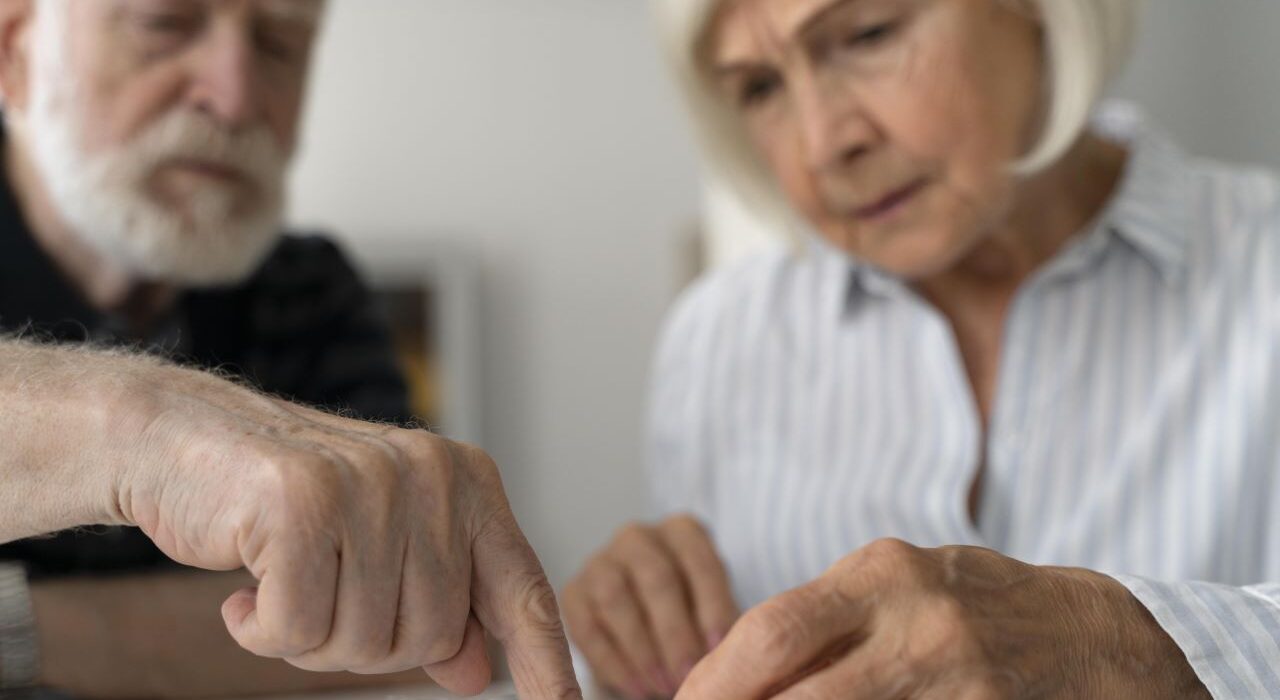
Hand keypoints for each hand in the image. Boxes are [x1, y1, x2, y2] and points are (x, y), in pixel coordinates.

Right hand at [98, 362, 579, 698]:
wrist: (186, 440)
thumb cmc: (289, 503)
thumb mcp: (379, 547)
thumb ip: (436, 600)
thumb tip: (478, 671)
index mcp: (466, 484)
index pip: (522, 590)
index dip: (547, 663)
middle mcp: (432, 475)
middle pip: (428, 637)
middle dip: (363, 644)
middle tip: (318, 596)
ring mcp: (371, 482)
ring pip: (363, 640)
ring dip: (308, 637)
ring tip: (282, 580)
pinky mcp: (303, 500)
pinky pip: (296, 629)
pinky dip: (261, 629)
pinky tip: (245, 587)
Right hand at [563, 515, 738, 698]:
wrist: (645, 620)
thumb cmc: (690, 611)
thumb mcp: (711, 607)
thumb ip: (719, 623)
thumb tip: (723, 654)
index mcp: (681, 531)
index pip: (700, 561)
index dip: (712, 606)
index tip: (718, 648)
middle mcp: (638, 537)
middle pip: (656, 578)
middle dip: (675, 633)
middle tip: (688, 675)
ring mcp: (600, 561)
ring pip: (616, 598)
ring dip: (642, 649)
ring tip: (662, 686)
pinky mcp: (574, 593)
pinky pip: (587, 627)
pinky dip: (613, 663)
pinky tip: (636, 688)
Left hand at [678, 539, 1209, 698]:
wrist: (1092, 635)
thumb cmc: (972, 604)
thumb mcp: (899, 587)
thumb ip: (828, 619)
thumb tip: (734, 669)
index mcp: (880, 572)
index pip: (772, 628)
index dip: (717, 677)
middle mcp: (914, 617)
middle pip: (797, 681)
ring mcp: (954, 671)